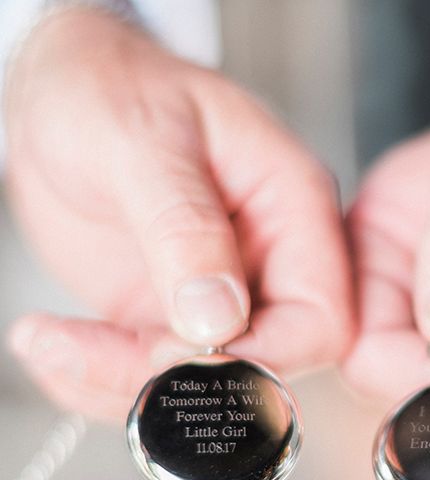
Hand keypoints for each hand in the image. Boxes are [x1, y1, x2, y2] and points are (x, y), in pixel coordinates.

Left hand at [3, 8, 352, 419]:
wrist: (64, 94)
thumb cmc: (113, 87)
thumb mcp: (141, 140)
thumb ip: (185, 228)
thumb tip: (220, 319)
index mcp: (294, 208)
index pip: (323, 316)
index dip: (263, 354)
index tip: (179, 347)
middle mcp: (270, 260)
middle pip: (267, 364)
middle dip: (180, 380)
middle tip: (91, 353)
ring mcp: (222, 293)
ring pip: (202, 384)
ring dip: (122, 385)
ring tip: (49, 344)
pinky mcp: (171, 313)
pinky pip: (152, 374)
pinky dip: (97, 379)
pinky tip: (53, 346)